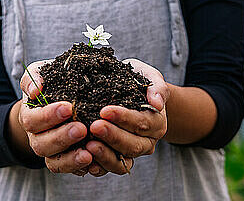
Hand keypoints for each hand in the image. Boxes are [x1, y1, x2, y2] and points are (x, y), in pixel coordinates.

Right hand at [18, 60, 92, 174]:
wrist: (56, 98)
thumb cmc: (49, 84)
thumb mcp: (39, 73)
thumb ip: (33, 77)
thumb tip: (35, 90)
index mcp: (30, 117)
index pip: (32, 120)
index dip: (48, 116)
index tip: (69, 107)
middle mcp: (37, 138)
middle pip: (42, 145)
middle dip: (61, 138)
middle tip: (81, 128)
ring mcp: (51, 152)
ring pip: (54, 163)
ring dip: (71, 159)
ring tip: (89, 152)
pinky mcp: (67, 161)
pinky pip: (71, 170)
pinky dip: (81, 168)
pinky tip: (95, 162)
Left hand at [86, 58, 169, 176]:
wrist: (130, 92)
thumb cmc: (136, 81)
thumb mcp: (148, 76)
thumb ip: (156, 87)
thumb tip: (156, 103)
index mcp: (156, 122)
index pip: (141, 122)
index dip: (124, 118)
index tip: (105, 111)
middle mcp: (147, 141)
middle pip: (132, 144)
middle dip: (113, 136)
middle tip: (94, 126)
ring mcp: (133, 152)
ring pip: (123, 160)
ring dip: (105, 154)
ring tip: (88, 145)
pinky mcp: (118, 159)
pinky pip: (111, 168)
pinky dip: (100, 167)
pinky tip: (86, 159)